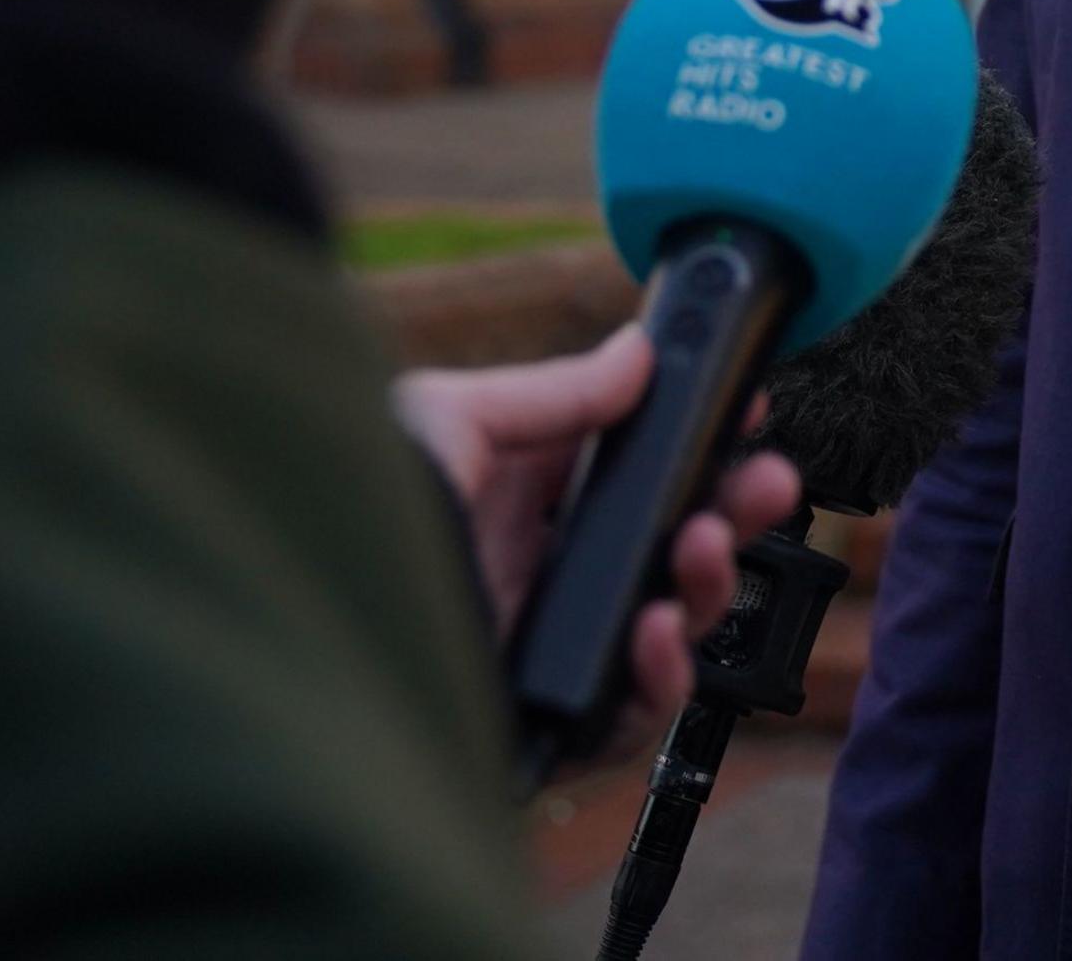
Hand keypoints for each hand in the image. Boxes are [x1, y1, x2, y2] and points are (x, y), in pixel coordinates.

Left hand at [393, 326, 808, 733]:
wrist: (303, 628)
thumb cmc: (353, 515)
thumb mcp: (449, 421)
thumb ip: (552, 394)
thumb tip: (636, 354)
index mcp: (518, 493)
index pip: (634, 467)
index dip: (697, 443)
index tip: (747, 414)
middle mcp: (541, 568)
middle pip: (669, 540)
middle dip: (730, 509)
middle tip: (768, 482)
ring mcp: (547, 643)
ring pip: (669, 618)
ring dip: (706, 579)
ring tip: (702, 547)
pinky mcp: (548, 718)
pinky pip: (635, 707)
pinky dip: (663, 671)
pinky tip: (656, 633)